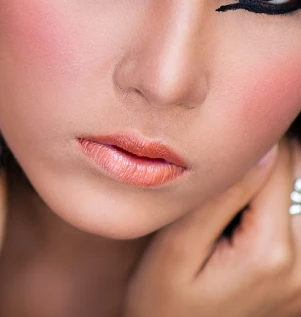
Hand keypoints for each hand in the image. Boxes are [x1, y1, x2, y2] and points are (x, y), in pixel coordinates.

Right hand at [125, 139, 300, 316]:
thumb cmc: (161, 302)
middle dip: (264, 168)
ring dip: (271, 192)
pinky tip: (239, 230)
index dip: (248, 146)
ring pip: (298, 203)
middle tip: (222, 183)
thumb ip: (220, 200)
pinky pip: (295, 231)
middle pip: (297, 182)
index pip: (280, 166)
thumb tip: (257, 152)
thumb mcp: (175, 249)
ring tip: (229, 210)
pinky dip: (274, 218)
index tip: (217, 147)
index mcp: (269, 252)